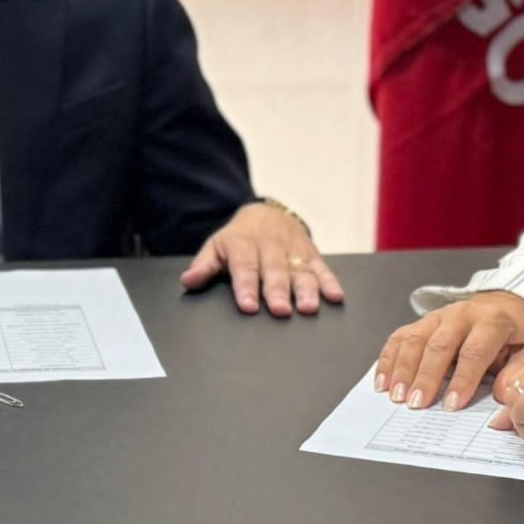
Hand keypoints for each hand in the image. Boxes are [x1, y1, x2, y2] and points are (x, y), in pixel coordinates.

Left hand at [180, 200, 344, 317]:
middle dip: (278, 290)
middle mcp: (270, 246)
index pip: (244, 266)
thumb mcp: (217, 247)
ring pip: (300, 270)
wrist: (266, 213)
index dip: (246, 286)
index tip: (248, 306)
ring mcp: (293, 249)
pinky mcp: (311, 253)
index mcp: (243, 244)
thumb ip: (204, 266)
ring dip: (307, 289)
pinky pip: (322, 267)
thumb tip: (188, 281)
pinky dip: (330, 281)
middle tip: (281, 310)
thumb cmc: (238, 238)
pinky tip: (335, 297)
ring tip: (308, 308)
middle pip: (275, 270)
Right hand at [374, 289, 523, 409]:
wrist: (503, 303)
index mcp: (492, 321)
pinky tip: (383, 381)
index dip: (462, 379)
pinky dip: (388, 359)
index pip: (474, 351)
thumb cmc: (513, 333)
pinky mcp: (421, 321)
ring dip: (403, 369)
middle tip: (417, 404)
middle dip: (426, 377)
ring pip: (415, 339)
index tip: (451, 404)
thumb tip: (502, 394)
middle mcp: (461, 314)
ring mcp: (438, 316)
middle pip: (439, 345)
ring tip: (397, 396)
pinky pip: (400, 337)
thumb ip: (518, 372)